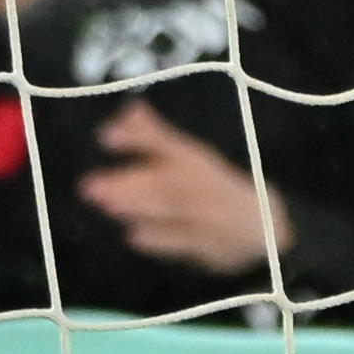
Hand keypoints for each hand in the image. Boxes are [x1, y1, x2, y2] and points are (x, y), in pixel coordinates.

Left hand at [68, 100, 286, 276]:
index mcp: (194, 159)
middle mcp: (201, 184)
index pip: (166, 144)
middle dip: (128, 182)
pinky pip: (188, 242)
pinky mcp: (212, 246)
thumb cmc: (213, 186)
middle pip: (165, 181)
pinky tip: (135, 237)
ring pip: (174, 210)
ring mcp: (208, 216)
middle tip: (89, 185)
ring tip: (107, 204)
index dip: (138, 138)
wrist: (264, 224)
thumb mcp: (189, 156)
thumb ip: (154, 136)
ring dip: (139, 206)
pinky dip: (162, 240)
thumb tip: (127, 108)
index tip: (105, 136)